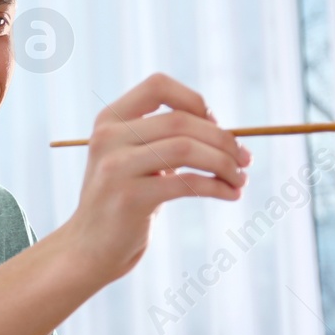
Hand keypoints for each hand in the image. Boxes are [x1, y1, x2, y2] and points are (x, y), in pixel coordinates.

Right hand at [60, 72, 250, 285]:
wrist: (90, 248)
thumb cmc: (123, 201)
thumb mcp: (134, 160)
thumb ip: (163, 139)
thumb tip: (224, 131)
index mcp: (109, 120)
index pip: (158, 86)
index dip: (194, 101)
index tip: (215, 125)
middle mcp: (108, 138)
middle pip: (181, 121)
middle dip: (222, 138)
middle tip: (245, 158)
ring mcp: (116, 168)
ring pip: (186, 149)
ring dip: (224, 163)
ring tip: (240, 178)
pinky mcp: (129, 198)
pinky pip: (186, 183)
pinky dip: (217, 187)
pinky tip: (230, 194)